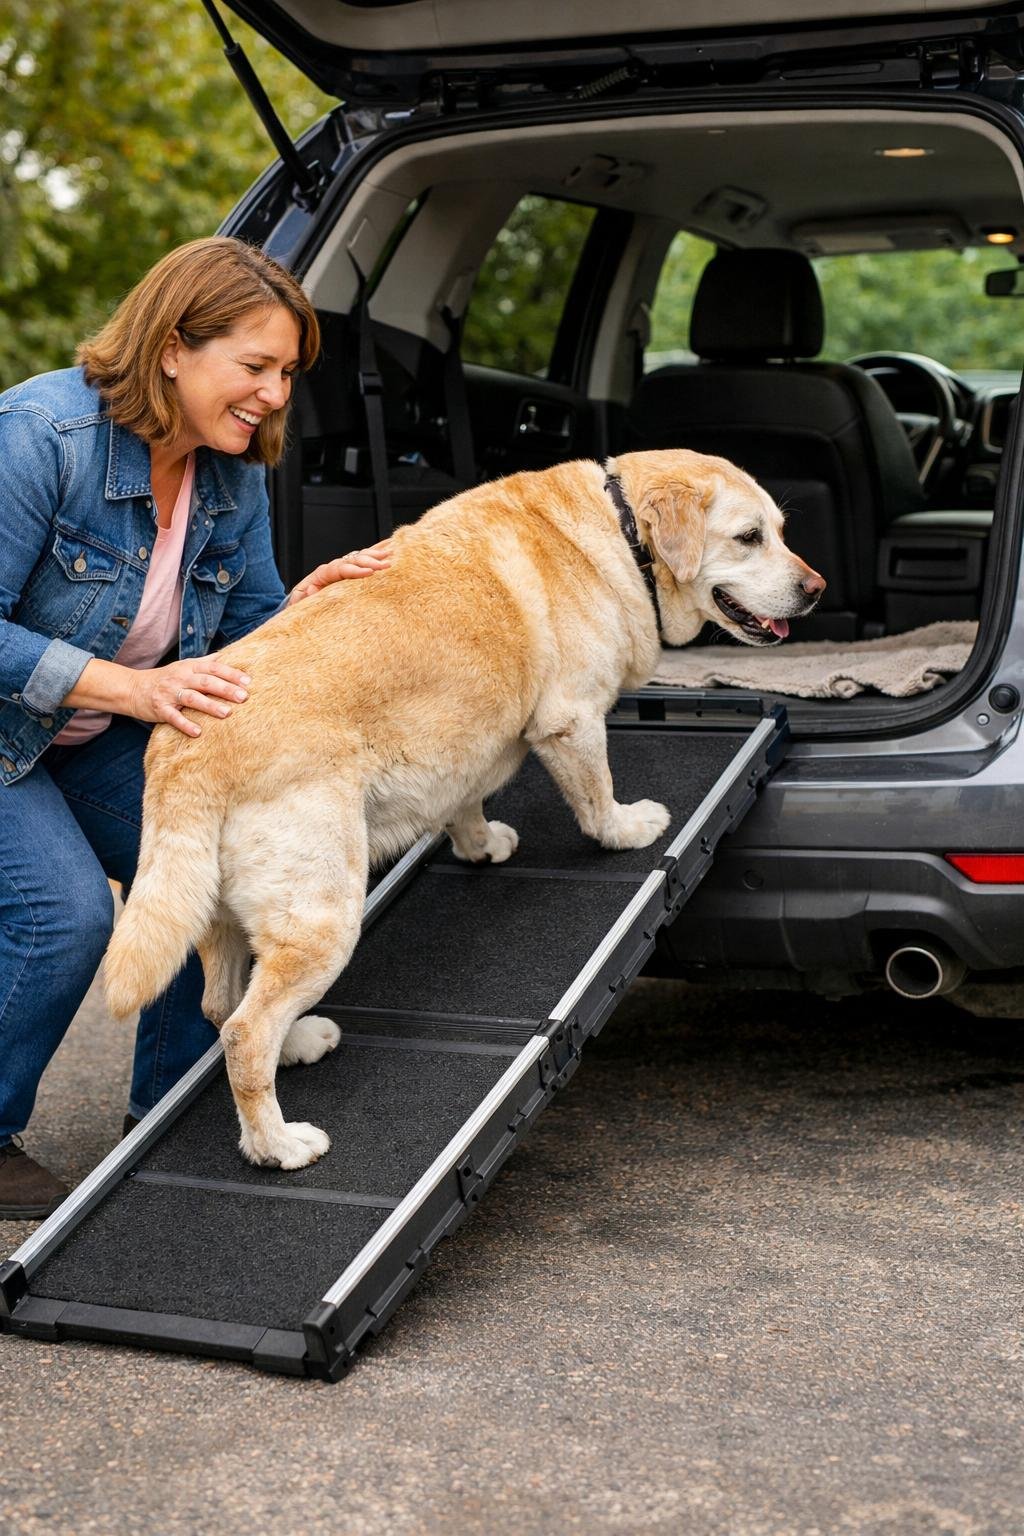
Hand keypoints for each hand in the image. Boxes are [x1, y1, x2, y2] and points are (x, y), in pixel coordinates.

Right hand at [127, 657, 251, 738]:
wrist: (133, 688)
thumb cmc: (165, 678)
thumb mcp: (184, 666)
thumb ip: (205, 662)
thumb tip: (225, 655)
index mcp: (189, 667)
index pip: (214, 668)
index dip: (231, 674)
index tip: (248, 681)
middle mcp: (180, 678)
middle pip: (206, 682)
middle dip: (226, 689)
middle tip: (244, 697)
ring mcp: (169, 693)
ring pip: (192, 698)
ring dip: (210, 706)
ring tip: (227, 713)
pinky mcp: (160, 709)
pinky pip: (174, 717)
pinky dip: (185, 724)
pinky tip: (198, 732)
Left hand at [287, 539, 392, 604]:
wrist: (301, 604)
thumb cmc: (302, 605)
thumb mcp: (300, 603)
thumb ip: (305, 597)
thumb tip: (312, 588)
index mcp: (322, 574)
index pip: (340, 569)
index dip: (355, 570)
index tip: (369, 573)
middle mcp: (333, 568)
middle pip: (353, 559)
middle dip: (370, 561)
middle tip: (386, 565)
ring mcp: (342, 567)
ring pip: (360, 556)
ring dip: (376, 555)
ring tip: (392, 555)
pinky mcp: (350, 571)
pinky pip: (364, 558)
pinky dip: (376, 552)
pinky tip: (390, 547)